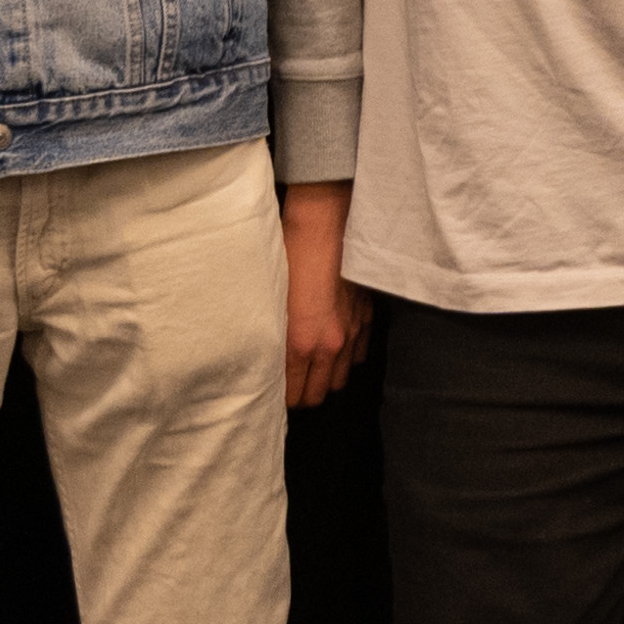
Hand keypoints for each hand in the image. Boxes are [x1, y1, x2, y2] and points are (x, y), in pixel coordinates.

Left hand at [282, 182, 368, 406]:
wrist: (326, 223)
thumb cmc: (289, 254)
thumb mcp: (267, 297)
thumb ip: (267, 333)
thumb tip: (258, 355)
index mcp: (302, 343)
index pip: (293, 395)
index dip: (280, 400)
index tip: (270, 395)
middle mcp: (331, 344)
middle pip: (319, 393)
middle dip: (302, 395)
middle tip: (287, 388)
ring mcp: (352, 331)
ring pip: (341, 378)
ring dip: (325, 379)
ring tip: (309, 371)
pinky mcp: (366, 315)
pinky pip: (359, 353)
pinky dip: (346, 359)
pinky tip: (332, 350)